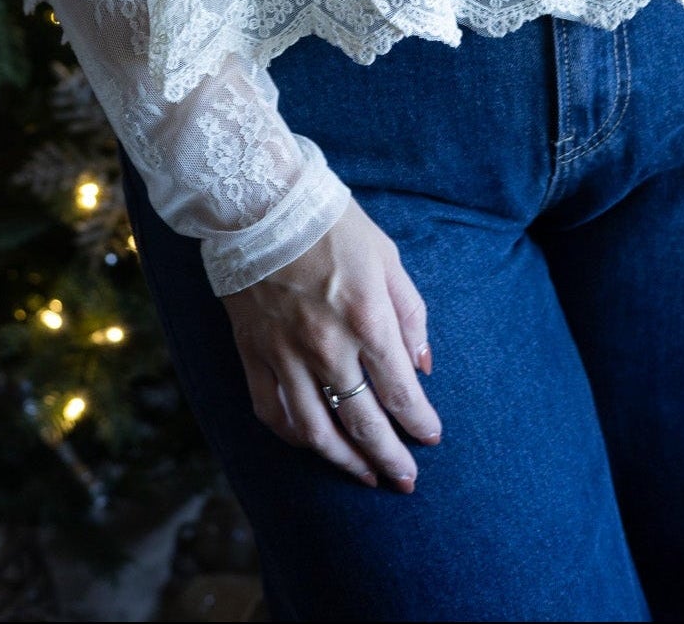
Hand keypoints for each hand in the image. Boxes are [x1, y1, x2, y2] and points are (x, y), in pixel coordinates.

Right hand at [221, 199, 441, 490]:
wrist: (261, 203)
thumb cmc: (333, 226)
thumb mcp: (387, 258)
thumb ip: (410, 314)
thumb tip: (422, 365)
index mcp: (367, 319)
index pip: (401, 391)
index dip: (419, 422)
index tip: (431, 437)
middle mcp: (327, 346)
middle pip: (362, 422)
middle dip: (389, 457)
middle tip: (405, 480)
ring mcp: (285, 354)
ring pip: (315, 430)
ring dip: (343, 461)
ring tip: (364, 475)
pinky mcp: (252, 352)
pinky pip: (271, 410)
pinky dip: (293, 436)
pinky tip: (311, 444)